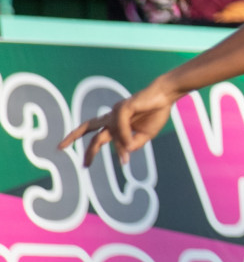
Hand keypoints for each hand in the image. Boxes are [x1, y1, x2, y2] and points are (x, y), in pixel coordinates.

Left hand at [59, 80, 180, 166]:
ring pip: (99, 131)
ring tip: (91, 162)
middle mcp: (112, 117)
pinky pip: (119, 127)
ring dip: (98, 148)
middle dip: (72, 137)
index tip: (88, 165)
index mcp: (116, 123)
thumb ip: (133, 145)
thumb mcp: (145, 136)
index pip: (98, 136)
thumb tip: (124, 155)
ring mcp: (115, 112)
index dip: (92, 150)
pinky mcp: (122, 108)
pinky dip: (123, 137)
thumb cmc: (156, 113)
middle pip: (87, 127)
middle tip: (60, 148)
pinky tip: (129, 145)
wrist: (165, 96)